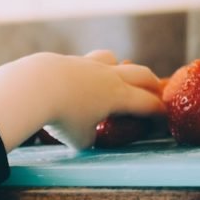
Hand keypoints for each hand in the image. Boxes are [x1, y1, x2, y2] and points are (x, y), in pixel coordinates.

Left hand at [0, 50, 164, 149]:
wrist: (34, 87)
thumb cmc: (62, 117)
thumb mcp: (80, 139)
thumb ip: (89, 137)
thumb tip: (87, 135)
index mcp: (119, 96)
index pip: (148, 103)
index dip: (159, 112)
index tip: (164, 117)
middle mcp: (109, 76)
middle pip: (141, 74)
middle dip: (151, 84)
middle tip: (156, 92)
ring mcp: (88, 65)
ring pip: (113, 59)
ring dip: (120, 68)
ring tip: (117, 78)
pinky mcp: (68, 61)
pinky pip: (87, 62)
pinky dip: (90, 71)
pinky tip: (80, 80)